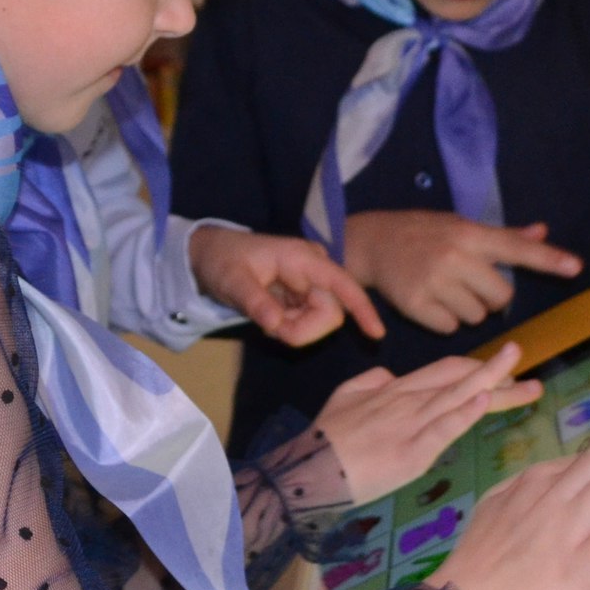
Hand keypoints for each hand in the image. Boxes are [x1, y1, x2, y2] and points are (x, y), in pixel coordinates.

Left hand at [189, 226, 383, 344]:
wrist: (212, 256)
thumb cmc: (223, 260)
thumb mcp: (232, 280)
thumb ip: (254, 302)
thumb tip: (276, 324)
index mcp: (302, 258)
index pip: (342, 284)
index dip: (362, 308)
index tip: (377, 334)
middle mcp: (314, 270)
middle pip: (330, 314)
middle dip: (302, 330)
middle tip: (268, 326)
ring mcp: (311, 284)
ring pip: (319, 323)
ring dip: (294, 329)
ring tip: (264, 315)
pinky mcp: (305, 297)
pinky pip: (307, 323)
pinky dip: (289, 327)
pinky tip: (270, 314)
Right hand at [314, 345, 541, 502]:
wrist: (308, 468)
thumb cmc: (324, 440)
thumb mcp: (343, 397)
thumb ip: (368, 382)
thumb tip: (390, 374)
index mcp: (395, 389)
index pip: (446, 371)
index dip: (477, 368)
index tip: (504, 370)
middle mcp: (408, 400)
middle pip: (460, 380)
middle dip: (497, 372)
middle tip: (526, 365)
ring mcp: (411, 424)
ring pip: (459, 398)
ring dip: (495, 385)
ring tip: (526, 380)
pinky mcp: (411, 451)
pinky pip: (443, 426)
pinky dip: (466, 412)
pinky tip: (486, 399)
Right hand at [341, 212, 584, 333]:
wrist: (371, 242)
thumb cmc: (423, 233)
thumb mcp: (460, 225)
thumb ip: (502, 235)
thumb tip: (541, 231)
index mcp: (469, 234)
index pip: (516, 247)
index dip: (547, 259)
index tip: (575, 267)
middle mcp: (454, 256)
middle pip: (501, 296)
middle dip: (491, 297)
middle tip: (469, 283)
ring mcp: (434, 281)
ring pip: (477, 316)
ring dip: (468, 310)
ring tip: (445, 290)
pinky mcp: (415, 304)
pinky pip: (451, 328)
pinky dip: (445, 321)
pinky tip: (430, 301)